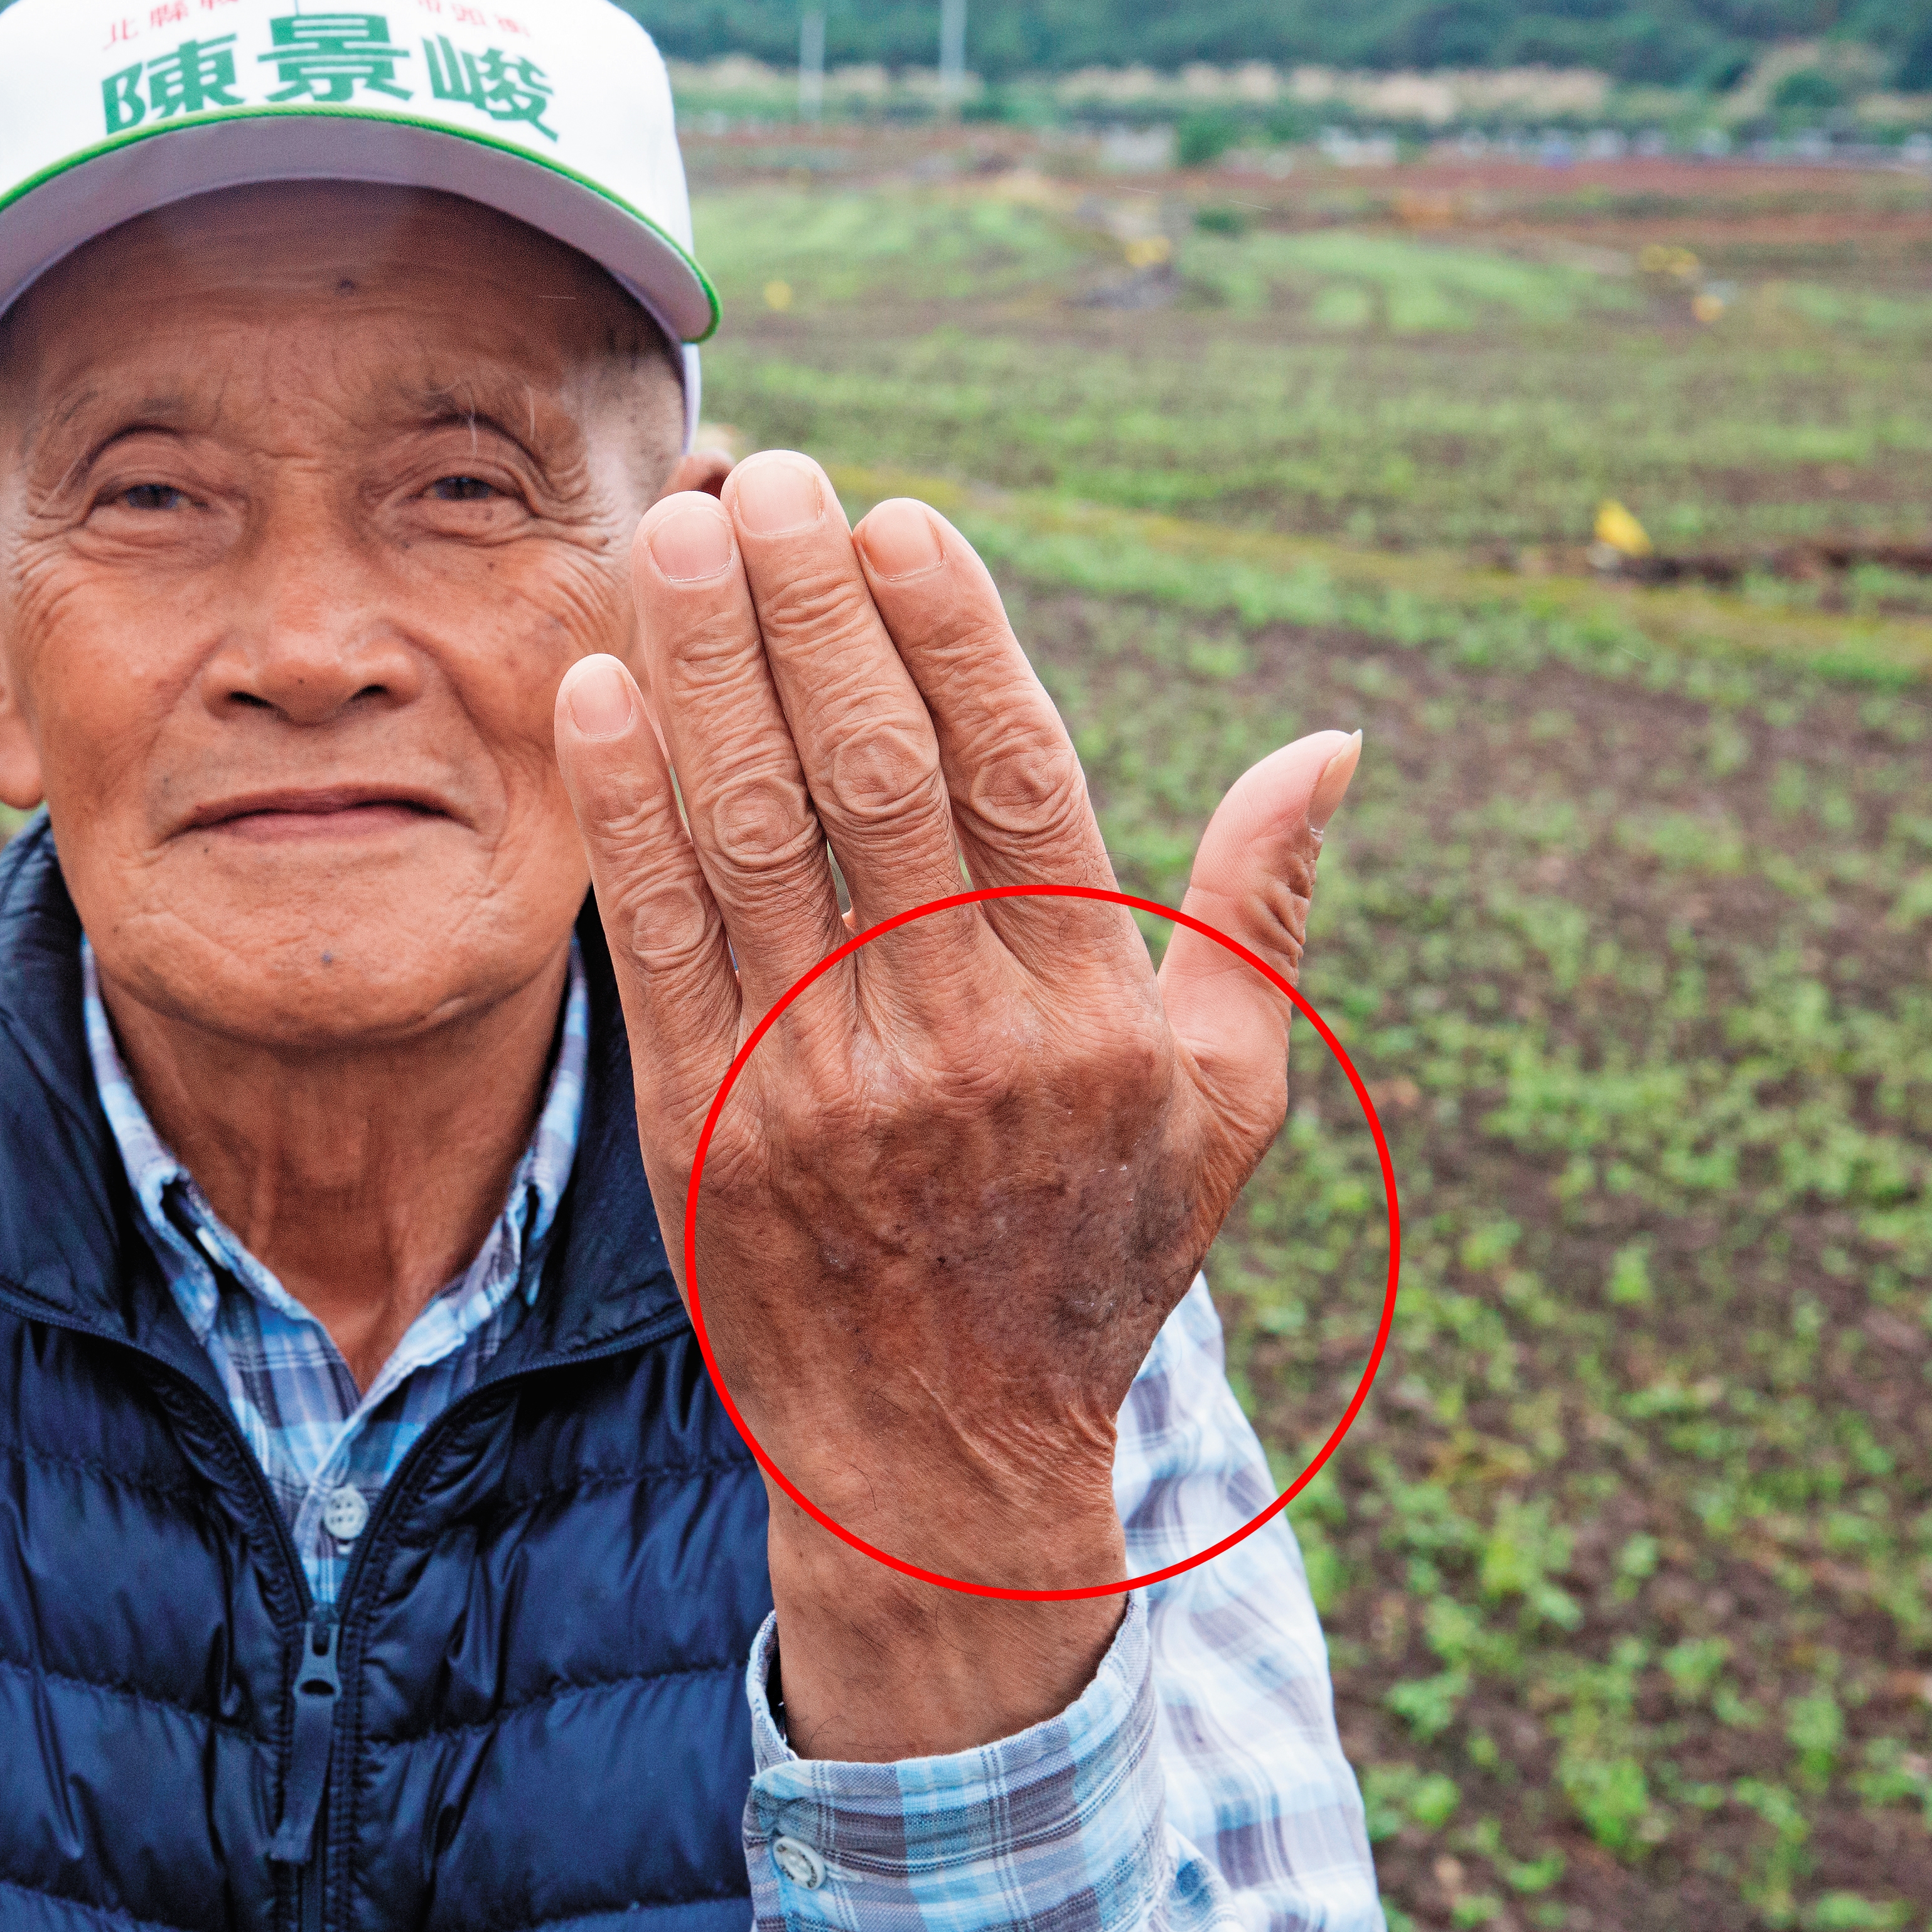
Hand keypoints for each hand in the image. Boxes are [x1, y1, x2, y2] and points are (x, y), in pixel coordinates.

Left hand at [549, 453, 1355, 1762]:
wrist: (938, 1454)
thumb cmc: (1094, 1252)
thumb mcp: (1225, 1102)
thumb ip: (1259, 914)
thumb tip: (1332, 744)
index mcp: (1082, 1018)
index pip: (1009, 781)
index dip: (950, 636)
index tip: (899, 520)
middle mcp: (948, 1041)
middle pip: (866, 777)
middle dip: (809, 613)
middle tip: (767, 478)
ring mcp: (812, 1084)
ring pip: (749, 834)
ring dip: (704, 671)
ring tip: (680, 534)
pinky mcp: (698, 1124)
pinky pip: (654, 938)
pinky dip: (621, 811)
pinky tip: (598, 693)